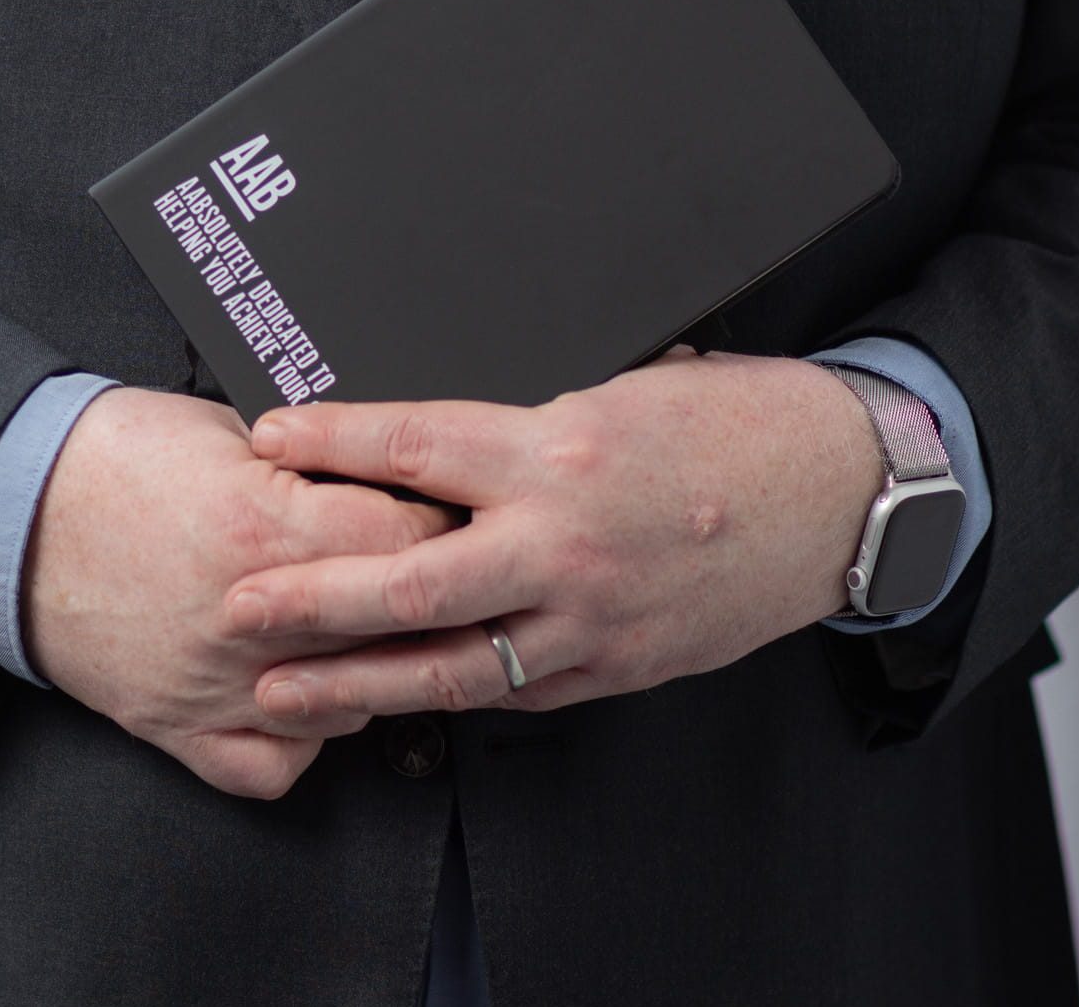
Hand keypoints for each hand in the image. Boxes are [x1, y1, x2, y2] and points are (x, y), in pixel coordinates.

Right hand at [21, 385, 457, 797]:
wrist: (13, 508)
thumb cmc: (112, 458)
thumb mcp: (226, 428)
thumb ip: (311, 463)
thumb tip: (384, 471)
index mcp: (266, 528)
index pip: (410, 543)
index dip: (437, 522)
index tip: (441, 512)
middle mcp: (250, 618)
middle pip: (392, 626)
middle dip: (423, 595)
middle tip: (430, 569)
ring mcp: (218, 685)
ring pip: (348, 705)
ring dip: (367, 666)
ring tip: (363, 624)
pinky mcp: (181, 727)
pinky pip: (275, 764)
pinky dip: (300, 736)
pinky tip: (303, 689)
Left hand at [226, 351, 882, 726]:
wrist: (839, 491)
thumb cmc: (733, 419)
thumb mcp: (622, 380)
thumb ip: (530, 415)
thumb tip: (444, 425)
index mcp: (558, 449)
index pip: (416, 447)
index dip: (332, 444)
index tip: (268, 439)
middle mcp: (564, 542)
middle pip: (410, 579)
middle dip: (313, 596)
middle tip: (239, 605)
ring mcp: (591, 620)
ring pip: (452, 664)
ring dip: (358, 681)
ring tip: (282, 690)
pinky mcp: (618, 668)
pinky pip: (517, 692)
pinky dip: (451, 697)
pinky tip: (396, 698)